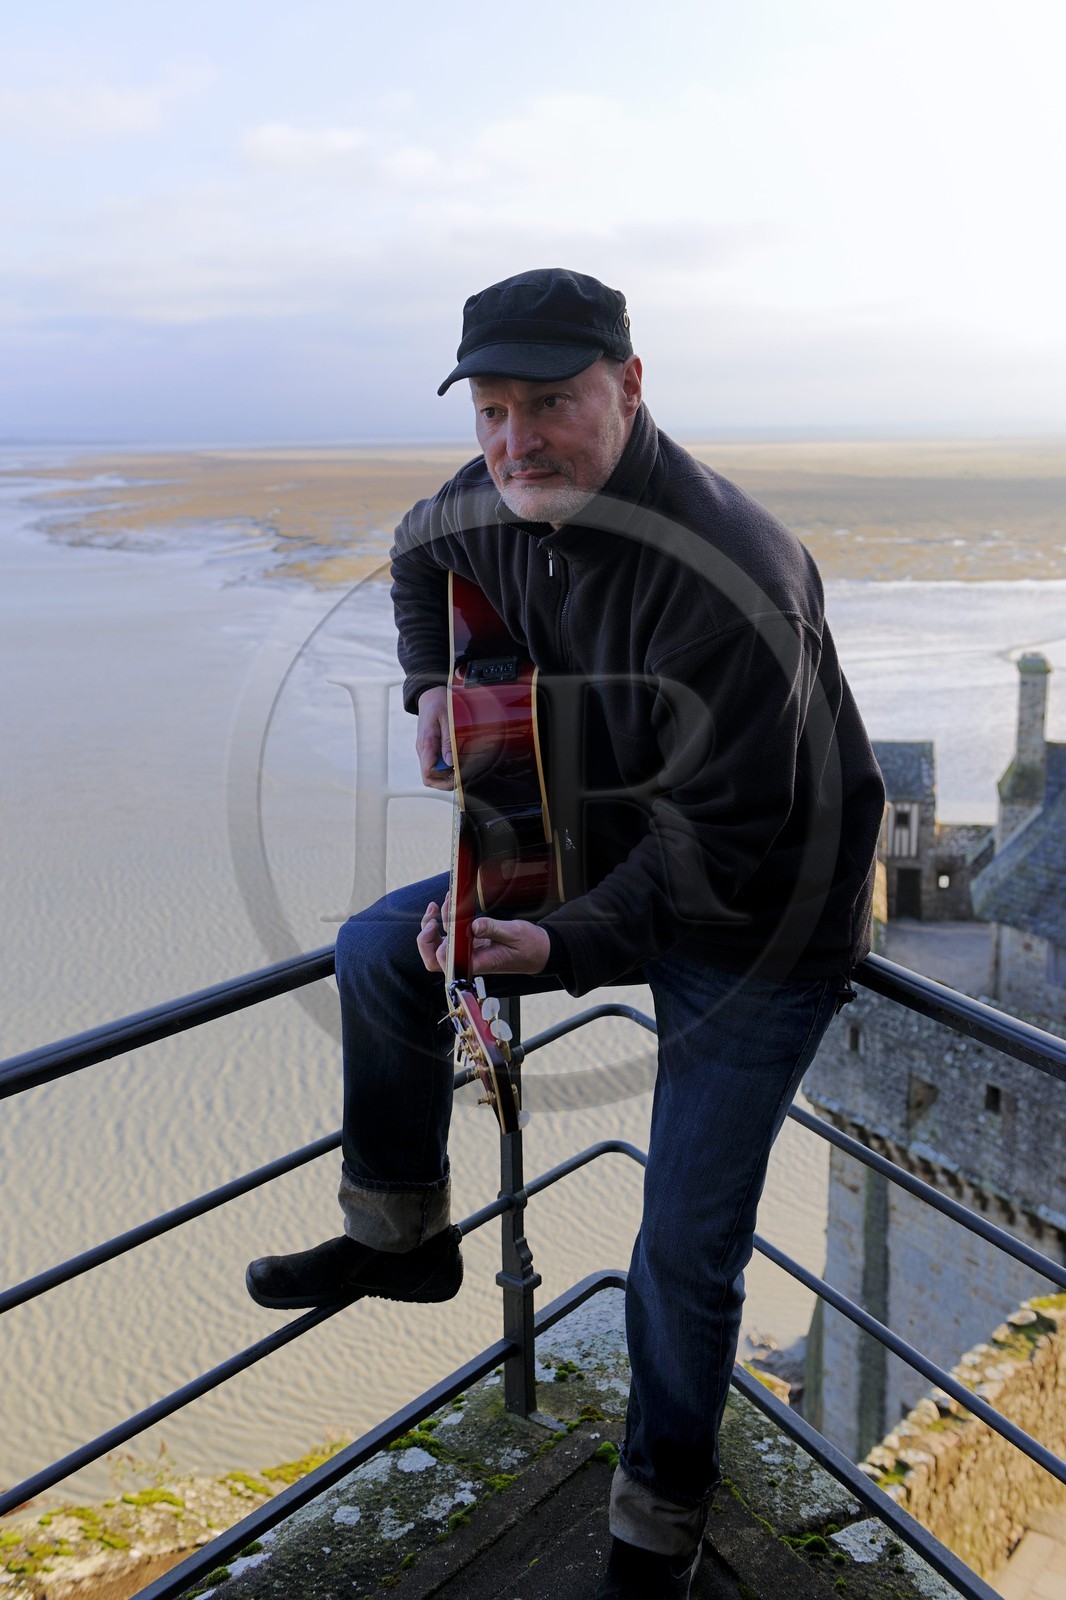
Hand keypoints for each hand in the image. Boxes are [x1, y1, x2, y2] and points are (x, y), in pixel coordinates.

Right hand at [416, 686, 452, 789]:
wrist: (430, 696)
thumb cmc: (439, 704)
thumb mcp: (447, 719)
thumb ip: (448, 741)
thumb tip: (450, 762)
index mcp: (426, 744)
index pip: (429, 772)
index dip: (444, 779)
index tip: (458, 775)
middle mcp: (423, 750)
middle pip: (429, 778)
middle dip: (444, 782)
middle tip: (460, 777)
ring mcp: (425, 751)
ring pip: (432, 774)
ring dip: (446, 776)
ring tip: (460, 769)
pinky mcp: (429, 749)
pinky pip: (435, 765)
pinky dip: (445, 768)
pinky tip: (456, 762)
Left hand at [416, 897, 549, 977]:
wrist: (539, 951)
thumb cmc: (529, 946)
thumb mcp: (515, 933)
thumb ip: (493, 929)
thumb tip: (473, 925)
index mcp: (479, 963)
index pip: (449, 964)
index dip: (441, 949)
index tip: (444, 927)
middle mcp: (469, 960)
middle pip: (435, 960)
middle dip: (426, 941)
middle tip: (432, 921)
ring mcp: (467, 953)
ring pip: (437, 946)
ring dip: (431, 927)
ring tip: (435, 906)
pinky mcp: (469, 944)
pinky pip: (448, 936)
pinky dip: (442, 921)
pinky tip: (444, 905)